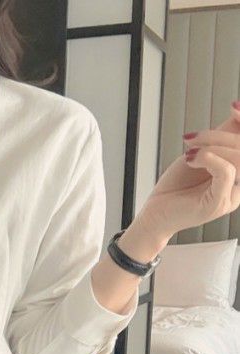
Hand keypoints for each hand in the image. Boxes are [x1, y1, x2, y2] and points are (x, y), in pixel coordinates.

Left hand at [133, 100, 239, 245]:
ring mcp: (232, 196)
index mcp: (238, 173)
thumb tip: (237, 111)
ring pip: (238, 158)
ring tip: (188, 151)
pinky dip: (208, 158)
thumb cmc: (175, 188)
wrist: (154, 215)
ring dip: (211, 145)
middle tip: (191, 137)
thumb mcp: (200, 155)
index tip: (233, 106)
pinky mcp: (219, 203)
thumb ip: (221, 137)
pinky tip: (190, 159)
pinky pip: (227, 172)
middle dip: (218, 135)